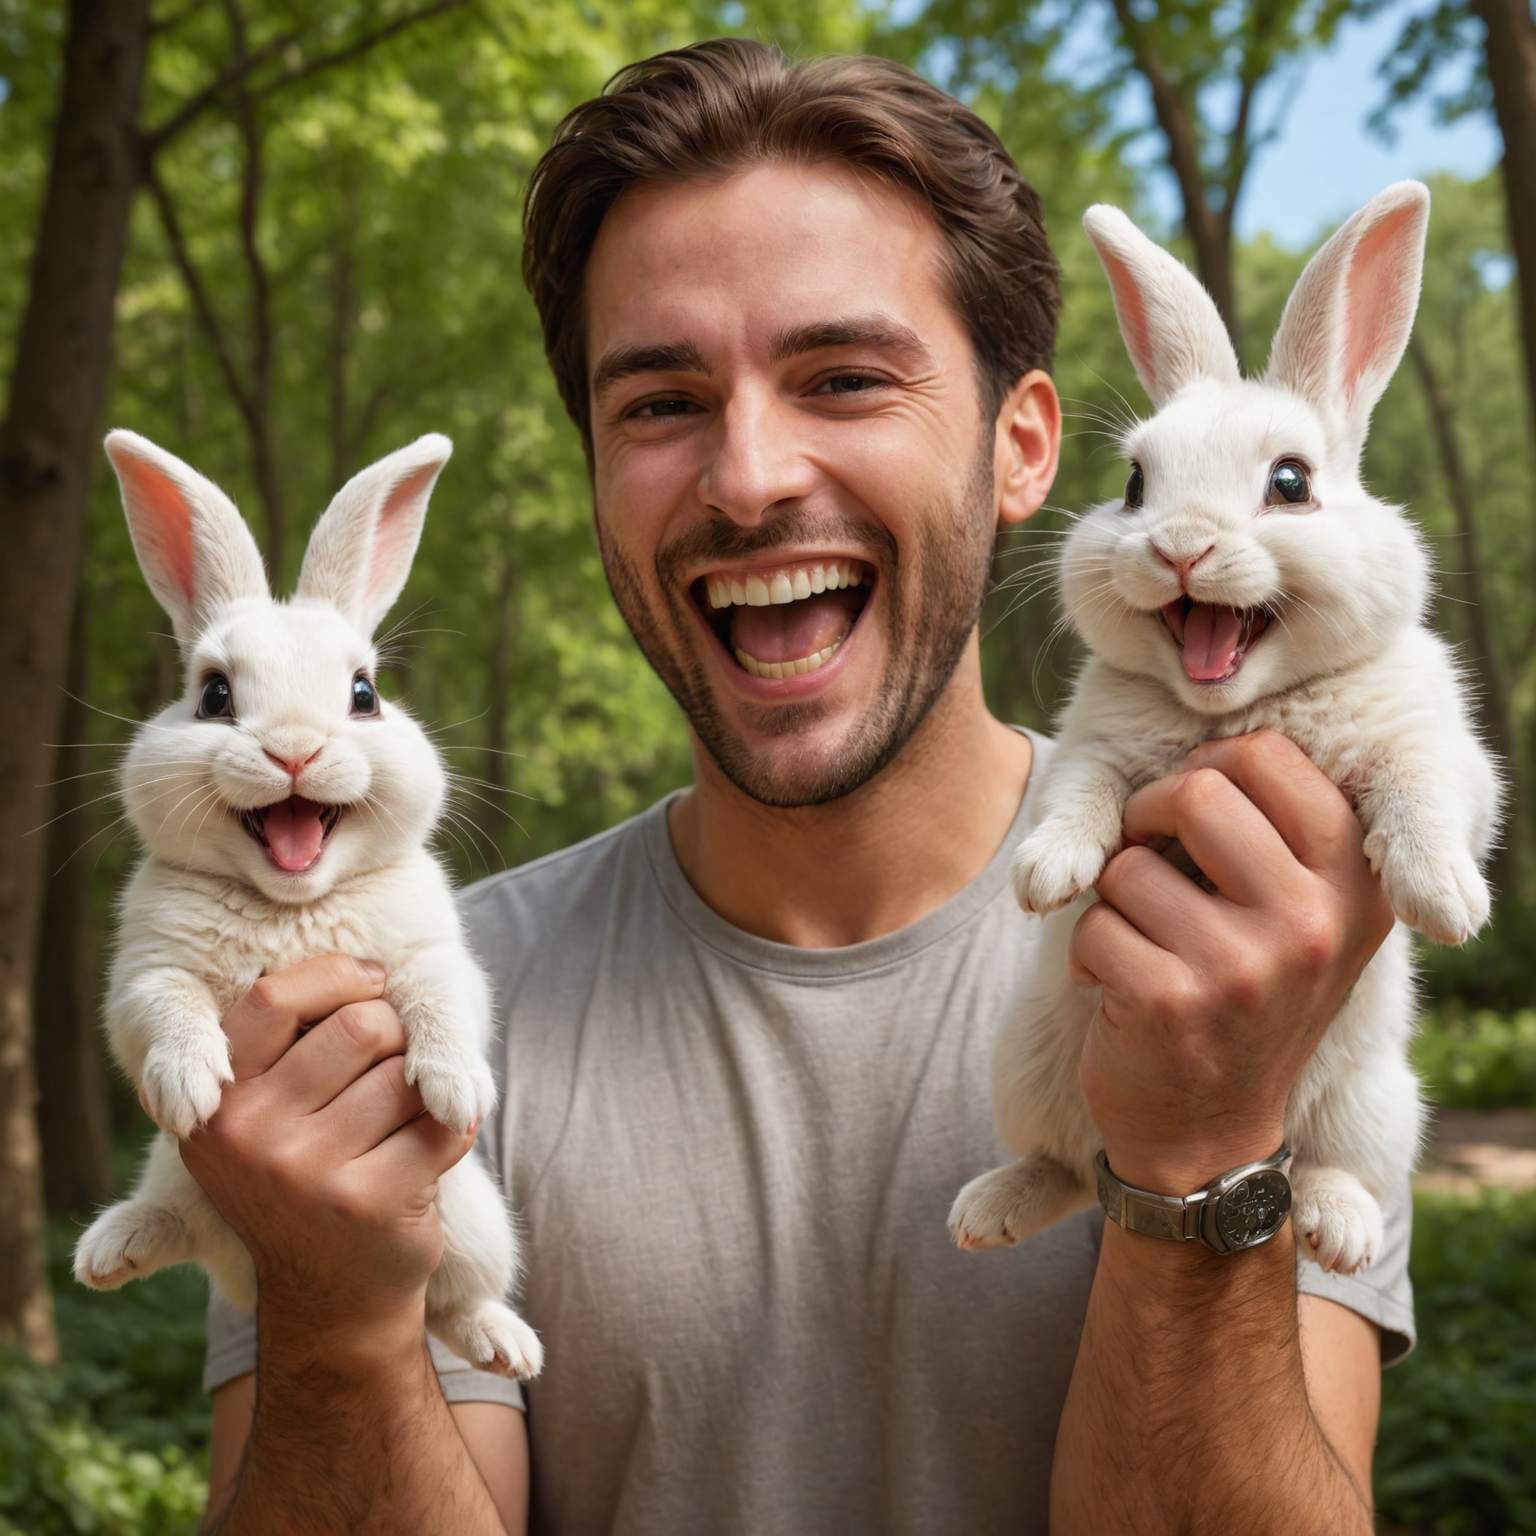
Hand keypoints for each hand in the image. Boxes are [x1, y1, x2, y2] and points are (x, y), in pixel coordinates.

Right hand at [177, 954, 478, 1352]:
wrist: (332, 1302)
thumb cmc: (308, 1177)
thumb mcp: (262, 1121)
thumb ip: (280, 1046)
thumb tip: (348, 963)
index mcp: (215, 1107)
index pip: (274, 996)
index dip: (338, 977)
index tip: (370, 984)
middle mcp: (248, 1138)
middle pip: (358, 1024)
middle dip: (392, 1033)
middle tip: (391, 1066)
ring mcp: (308, 1175)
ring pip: (404, 1069)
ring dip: (420, 1086)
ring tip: (398, 1123)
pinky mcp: (371, 1202)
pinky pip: (443, 1119)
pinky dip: (454, 1126)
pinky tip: (430, 1153)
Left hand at [1069, 731, 1393, 1192]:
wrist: (1211, 1138)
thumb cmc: (1241, 999)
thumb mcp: (1300, 922)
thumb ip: (1278, 839)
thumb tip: (1202, 757)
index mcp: (1353, 887)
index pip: (1270, 759)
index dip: (1206, 770)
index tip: (1194, 815)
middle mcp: (1312, 923)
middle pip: (1194, 792)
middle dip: (1146, 818)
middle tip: (1147, 862)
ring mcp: (1241, 966)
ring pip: (1127, 862)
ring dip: (1115, 901)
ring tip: (1147, 948)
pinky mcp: (1168, 1001)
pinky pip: (1090, 922)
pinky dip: (1088, 951)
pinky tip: (1120, 991)